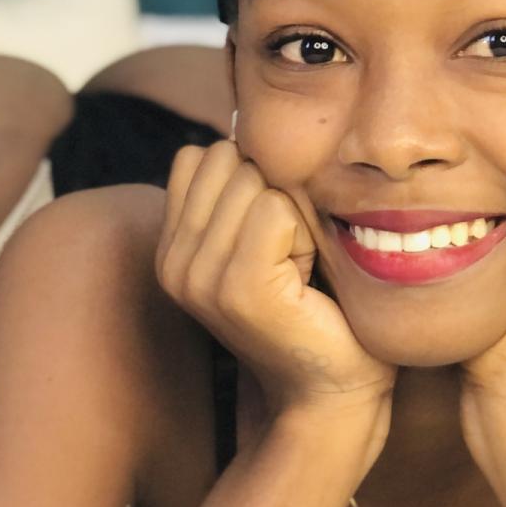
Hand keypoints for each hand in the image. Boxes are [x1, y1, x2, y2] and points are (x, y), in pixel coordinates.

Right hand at [157, 141, 395, 428]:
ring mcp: (199, 278)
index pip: (199, 155)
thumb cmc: (315, 305)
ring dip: (293, 216)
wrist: (333, 386)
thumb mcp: (264, 237)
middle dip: (273, 193)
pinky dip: (305, 234)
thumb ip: (239, 187)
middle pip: (226, 160)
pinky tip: (307, 279)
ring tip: (298, 269)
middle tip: (290, 257)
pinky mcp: (237, 290)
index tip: (272, 239)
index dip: (251, 180)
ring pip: (253, 181)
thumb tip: (242, 120)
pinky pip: (274, 211)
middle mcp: (173, 263)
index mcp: (171, 248)